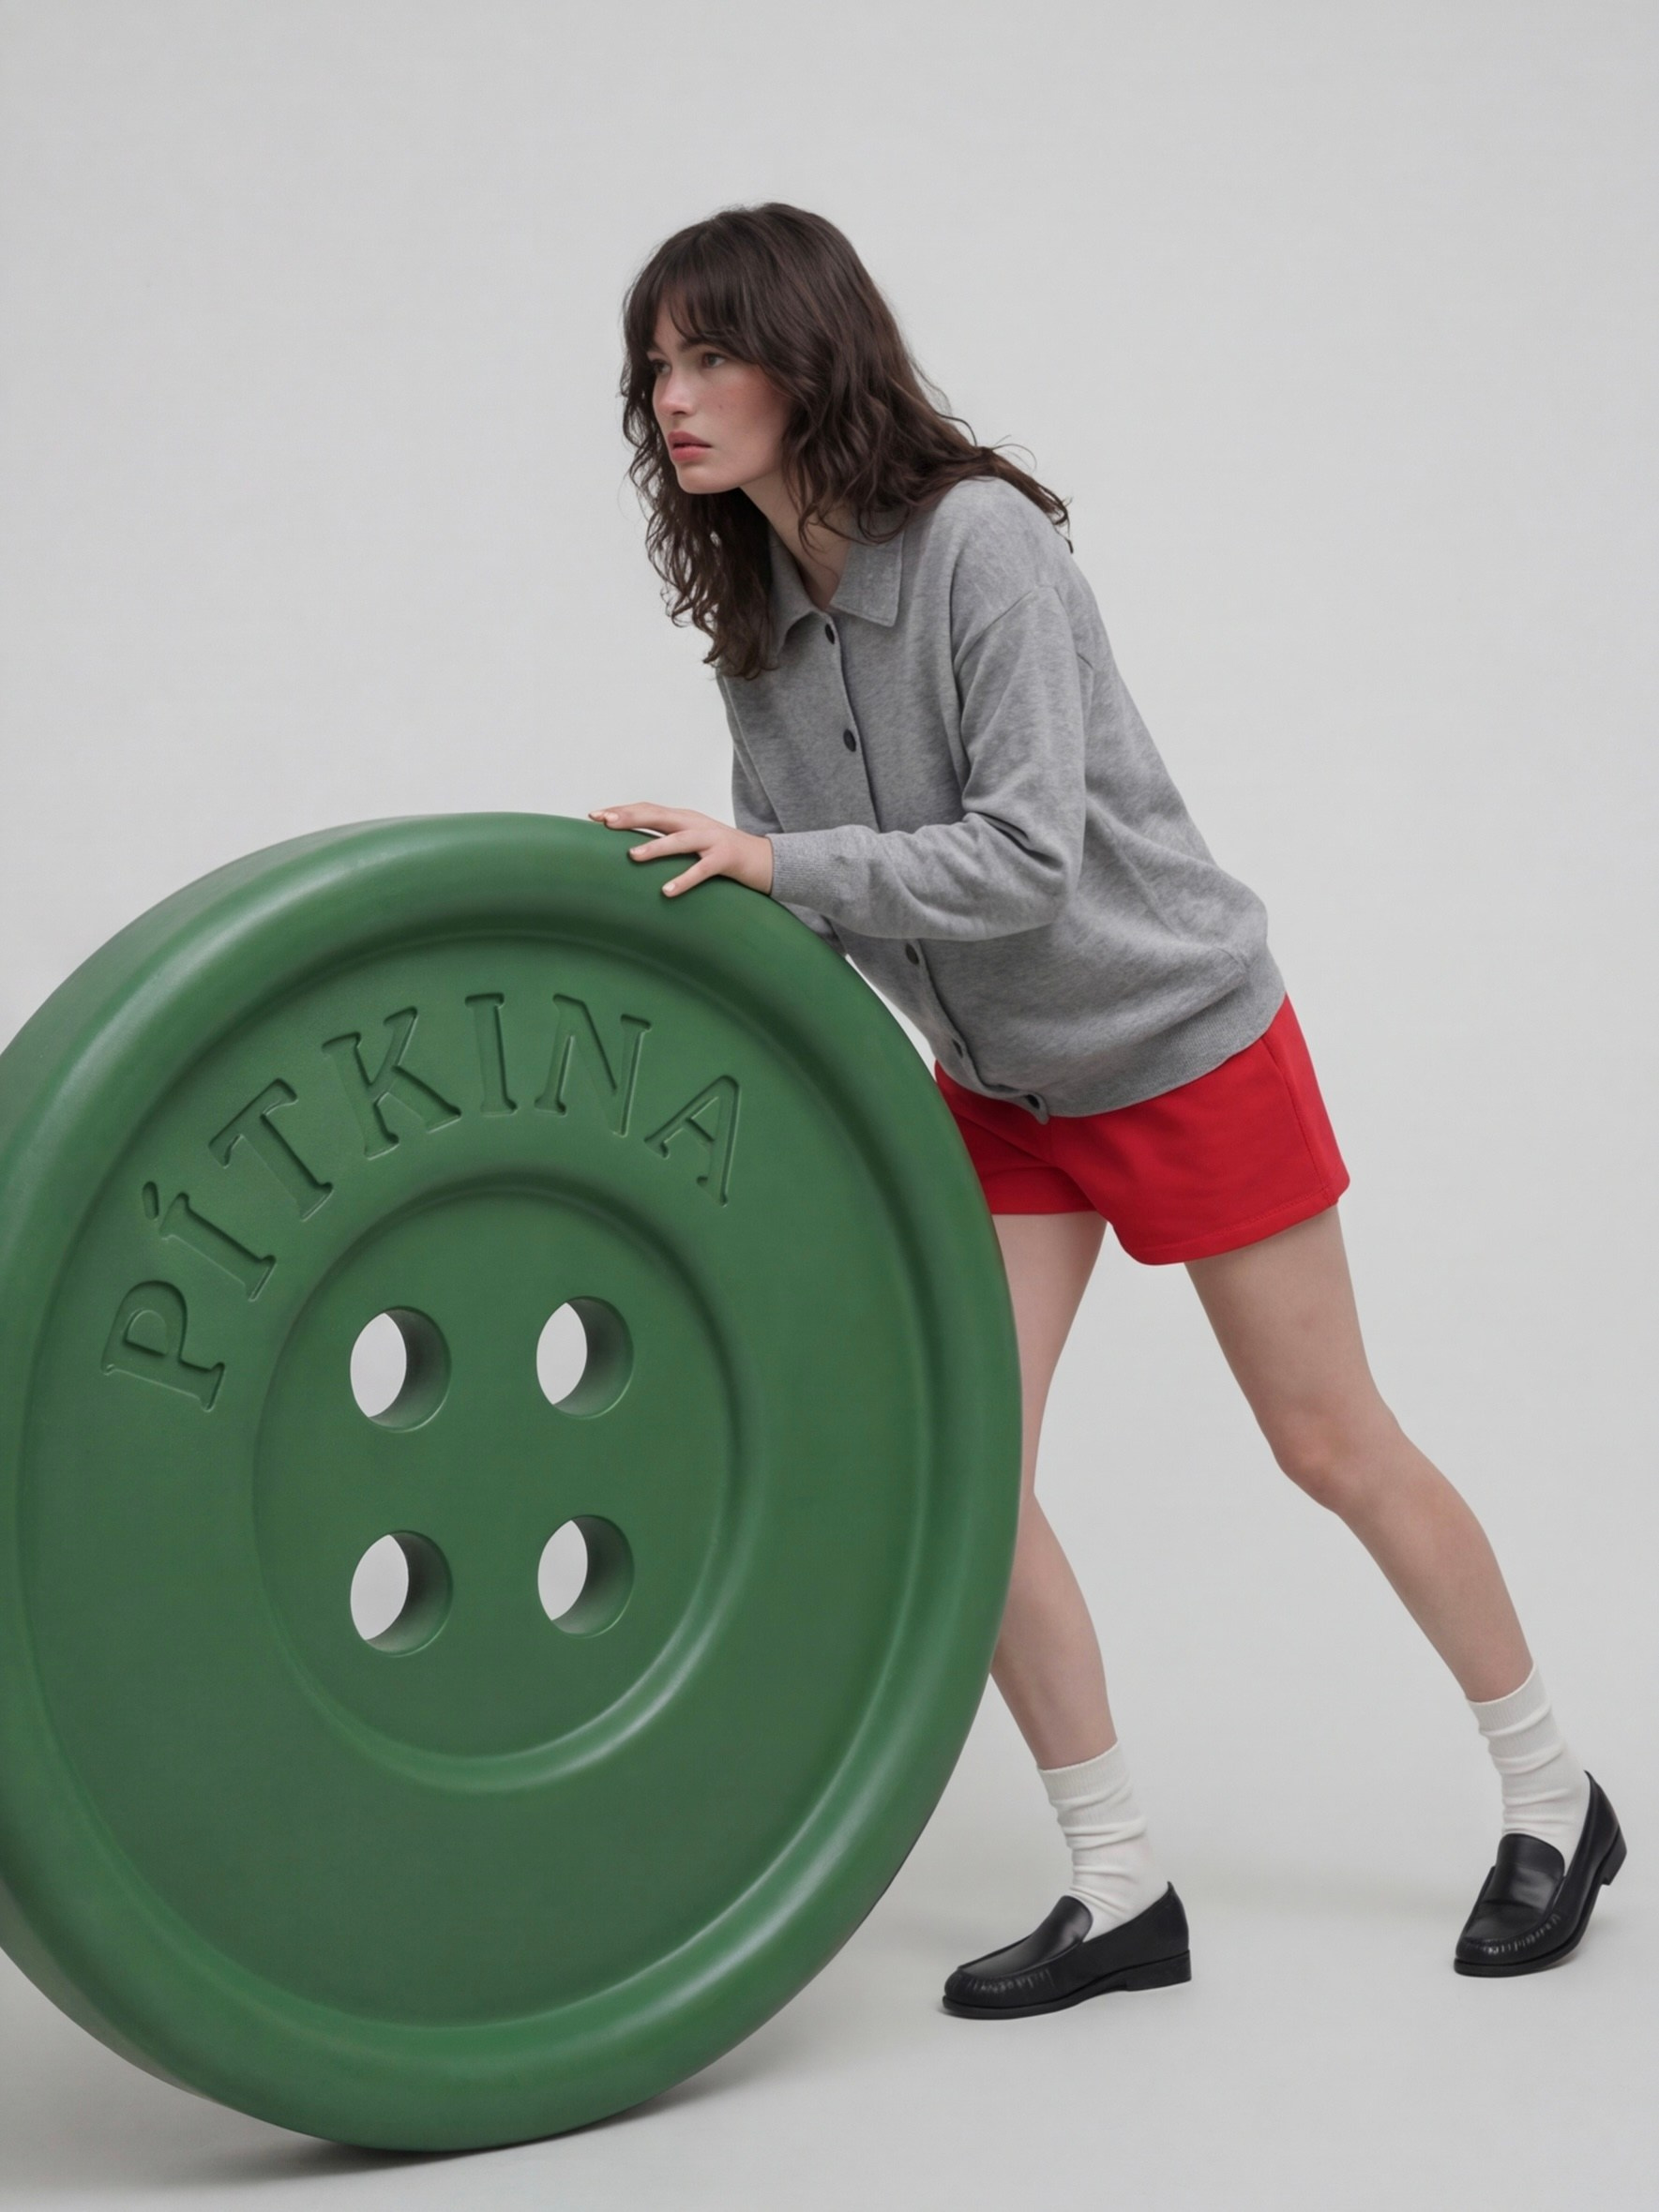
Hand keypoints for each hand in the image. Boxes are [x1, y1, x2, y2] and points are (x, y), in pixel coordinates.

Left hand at [586, 803, 774, 898]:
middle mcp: (695, 824)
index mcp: (683, 819)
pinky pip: (701, 870)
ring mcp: (711, 840)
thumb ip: (666, 841)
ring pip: (679, 841)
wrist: (766, 860)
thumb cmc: (722, 855)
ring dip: (654, 846)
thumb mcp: (692, 843)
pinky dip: (683, 879)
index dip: (621, 811)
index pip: (647, 810)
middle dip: (629, 818)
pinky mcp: (725, 859)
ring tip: (632, 856)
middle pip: (657, 816)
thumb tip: (629, 850)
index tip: (594, 815)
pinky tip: (666, 891)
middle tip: (603, 822)